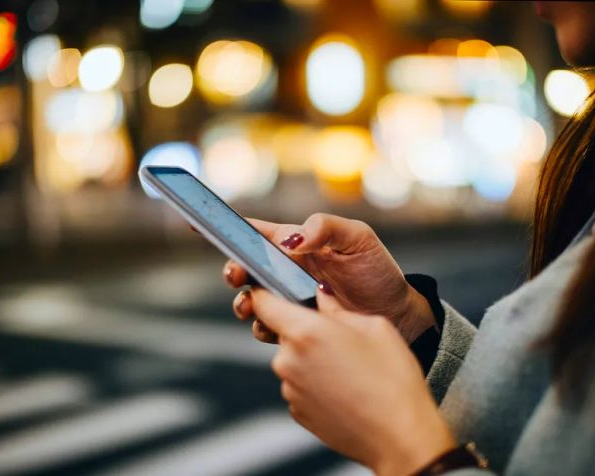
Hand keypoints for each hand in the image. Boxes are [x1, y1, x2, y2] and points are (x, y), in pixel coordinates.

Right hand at [222, 213, 434, 342]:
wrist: (398, 314)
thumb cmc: (377, 270)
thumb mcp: (358, 239)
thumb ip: (325, 228)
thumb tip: (291, 240)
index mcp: (297, 242)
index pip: (255, 231)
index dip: (226, 227)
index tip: (196, 223)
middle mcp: (287, 270)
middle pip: (245, 267)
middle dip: (233, 271)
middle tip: (237, 276)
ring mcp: (290, 299)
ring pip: (252, 300)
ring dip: (244, 303)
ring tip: (252, 306)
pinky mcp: (297, 325)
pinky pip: (269, 327)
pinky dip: (264, 328)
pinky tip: (275, 328)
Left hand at [251, 288, 456, 475]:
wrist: (399, 436)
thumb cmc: (392, 379)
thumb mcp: (374, 327)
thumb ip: (338, 308)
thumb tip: (321, 296)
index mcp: (305, 332)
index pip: (263, 303)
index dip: (263, 293)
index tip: (270, 291)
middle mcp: (288, 360)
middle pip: (284, 334)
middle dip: (306, 332)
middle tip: (341, 340)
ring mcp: (289, 389)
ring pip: (294, 361)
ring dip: (312, 359)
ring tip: (349, 369)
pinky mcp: (296, 411)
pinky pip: (300, 385)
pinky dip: (316, 383)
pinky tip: (345, 389)